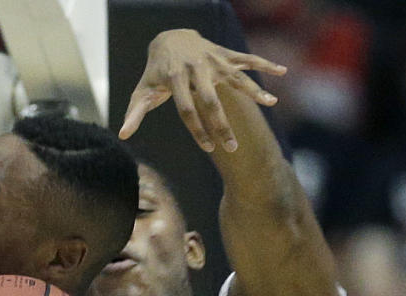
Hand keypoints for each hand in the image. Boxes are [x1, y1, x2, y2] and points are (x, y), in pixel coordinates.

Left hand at [120, 28, 286, 150]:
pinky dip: (265, 63)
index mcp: (176, 79)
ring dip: (254, 90)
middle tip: (232, 148)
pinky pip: (247, 58)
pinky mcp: (225, 54)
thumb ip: (134, 113)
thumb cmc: (155, 72)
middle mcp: (196, 68)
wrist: (169, 38)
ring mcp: (213, 60)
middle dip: (222, 125)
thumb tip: (123, 135)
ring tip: (272, 103)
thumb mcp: (142, 90)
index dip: (197, 130)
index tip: (208, 148)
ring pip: (235, 77)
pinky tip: (283, 72)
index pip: (187, 109)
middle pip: (211, 100)